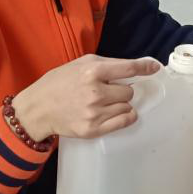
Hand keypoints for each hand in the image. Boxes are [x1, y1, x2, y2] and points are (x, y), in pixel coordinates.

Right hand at [10, 54, 159, 140]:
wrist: (37, 109)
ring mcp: (94, 113)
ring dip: (120, 104)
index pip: (129, 68)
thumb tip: (137, 65)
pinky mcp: (93, 129)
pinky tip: (116, 113)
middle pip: (129, 91)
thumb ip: (108, 64)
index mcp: (92, 71)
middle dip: (121, 90)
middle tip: (107, 91)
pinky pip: (124, 122)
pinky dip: (125, 117)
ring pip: (128, 107)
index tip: (155, 68)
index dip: (145, 67)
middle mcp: (96, 92)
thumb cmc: (59, 83)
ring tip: (104, 103)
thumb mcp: (80, 63)